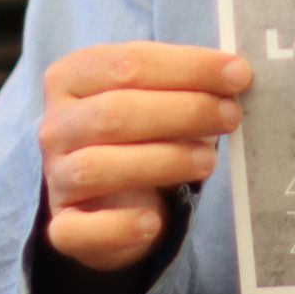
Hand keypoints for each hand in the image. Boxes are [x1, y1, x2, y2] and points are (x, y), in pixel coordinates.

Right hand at [38, 42, 250, 272]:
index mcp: (72, 77)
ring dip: (162, 161)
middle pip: (115, 112)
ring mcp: (56, 177)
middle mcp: (56, 125)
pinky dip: (119, 226)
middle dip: (183, 111)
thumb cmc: (139, 133)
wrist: (107, 197)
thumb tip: (236, 75)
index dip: (187, 67)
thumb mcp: (155, 97)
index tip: (238, 74)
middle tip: (231, 115)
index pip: (128, 63)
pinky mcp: (63, 227)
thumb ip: (185, 83)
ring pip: (97, 166)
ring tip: (209, 160)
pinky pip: (80, 230)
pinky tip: (154, 221)